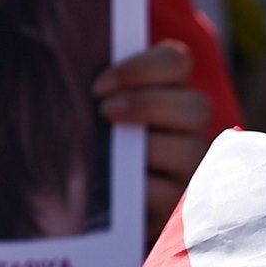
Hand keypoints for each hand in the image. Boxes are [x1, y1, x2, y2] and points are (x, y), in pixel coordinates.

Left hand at [93, 41, 223, 225]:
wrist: (77, 204)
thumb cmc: (85, 145)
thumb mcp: (90, 111)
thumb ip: (95, 89)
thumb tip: (69, 62)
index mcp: (169, 90)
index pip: (176, 62)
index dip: (141, 69)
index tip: (99, 87)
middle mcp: (188, 127)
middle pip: (196, 106)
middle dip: (148, 105)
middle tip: (104, 112)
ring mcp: (188, 167)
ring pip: (189, 150)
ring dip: (149, 147)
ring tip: (110, 152)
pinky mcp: (177, 205)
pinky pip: (170, 193)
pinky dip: (143, 187)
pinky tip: (114, 186)